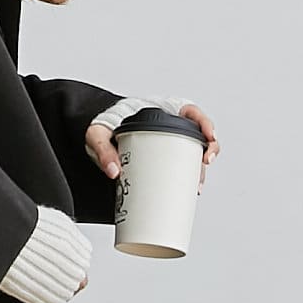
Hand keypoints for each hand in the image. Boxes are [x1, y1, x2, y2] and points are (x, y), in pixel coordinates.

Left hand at [85, 103, 220, 188]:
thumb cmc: (100, 129)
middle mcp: (167, 128)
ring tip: (196, 185)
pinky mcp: (162, 160)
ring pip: (192, 153)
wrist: (93, 139)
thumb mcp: (98, 135)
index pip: (190, 112)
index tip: (209, 136)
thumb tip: (114, 171)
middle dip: (209, 149)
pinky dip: (186, 178)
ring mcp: (166, 144)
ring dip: (199, 168)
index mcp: (158, 112)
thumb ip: (104, 150)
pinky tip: (189, 190)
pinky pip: (180, 166)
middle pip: (198, 135)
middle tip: (205, 163)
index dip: (204, 122)